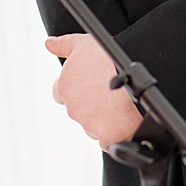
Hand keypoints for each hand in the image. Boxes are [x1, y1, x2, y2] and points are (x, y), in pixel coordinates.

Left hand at [45, 33, 142, 148]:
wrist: (137, 75)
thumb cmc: (110, 58)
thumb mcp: (85, 43)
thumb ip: (64, 45)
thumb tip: (48, 43)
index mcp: (64, 87)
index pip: (60, 93)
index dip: (75, 88)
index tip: (89, 84)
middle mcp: (73, 107)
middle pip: (79, 110)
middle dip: (91, 104)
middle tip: (109, 93)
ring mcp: (88, 124)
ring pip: (93, 126)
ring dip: (103, 118)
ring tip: (121, 105)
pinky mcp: (106, 136)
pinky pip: (108, 141)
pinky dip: (115, 135)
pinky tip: (125, 121)